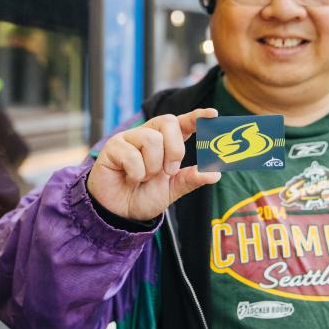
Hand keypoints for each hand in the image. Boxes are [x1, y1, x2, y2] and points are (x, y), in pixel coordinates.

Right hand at [86, 108, 221, 221]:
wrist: (119, 212)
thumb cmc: (143, 196)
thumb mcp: (171, 190)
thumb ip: (190, 179)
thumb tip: (215, 173)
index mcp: (165, 142)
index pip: (182, 122)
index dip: (197, 116)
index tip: (212, 115)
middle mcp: (148, 135)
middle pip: (169, 122)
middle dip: (175, 149)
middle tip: (169, 171)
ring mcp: (129, 138)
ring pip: (151, 139)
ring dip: (152, 166)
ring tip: (143, 177)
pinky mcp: (113, 147)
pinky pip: (132, 154)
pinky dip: (136, 173)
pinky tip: (129, 178)